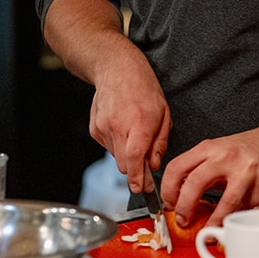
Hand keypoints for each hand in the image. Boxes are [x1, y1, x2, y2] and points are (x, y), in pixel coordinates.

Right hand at [87, 45, 171, 194]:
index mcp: (139, 123)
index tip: (142, 188)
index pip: (135, 160)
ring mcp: (103, 129)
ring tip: (133, 133)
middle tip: (145, 166)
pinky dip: (117, 144)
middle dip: (135, 170)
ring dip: (126, 154)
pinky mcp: (94, 129)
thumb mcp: (164, 113)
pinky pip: (107, 147)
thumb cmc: (143, 87)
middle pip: (124, 165)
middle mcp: (118, 127)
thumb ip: (160, 142)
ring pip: (116, 157)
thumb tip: (154, 165)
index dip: (138, 179)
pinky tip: (122, 127)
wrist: (116, 69)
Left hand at [160, 125, 258, 228]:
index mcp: (210, 147)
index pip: (177, 167)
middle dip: (185, 208)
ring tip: (209, 231)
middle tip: (183, 221)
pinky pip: (247, 208)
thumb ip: (200, 170)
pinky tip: (235, 216)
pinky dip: (238, 216)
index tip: (169, 204)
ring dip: (214, 222)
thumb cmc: (248, 149)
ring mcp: (247, 170)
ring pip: (225, 204)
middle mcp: (226, 156)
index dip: (168, 190)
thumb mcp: (219, 151)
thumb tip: (180, 199)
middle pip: (195, 184)